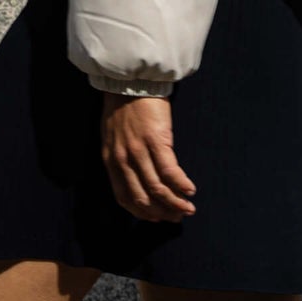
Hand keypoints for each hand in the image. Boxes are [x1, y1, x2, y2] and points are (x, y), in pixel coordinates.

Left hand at [100, 93, 195, 222]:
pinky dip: (181, 184)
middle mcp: (123, 160)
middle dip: (162, 212)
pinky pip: (170, 171)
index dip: (142, 212)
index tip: (157, 218)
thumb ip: (120, 157)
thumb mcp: (112, 137)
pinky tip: (190, 190)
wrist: (130, 80)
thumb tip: (136, 175)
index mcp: (111, 161)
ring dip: (175, 203)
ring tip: (188, 209)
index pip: (124, 197)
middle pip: (143, 198)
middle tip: (177, 217)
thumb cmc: (122, 105)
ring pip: (157, 188)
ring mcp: (139, 151)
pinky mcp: (157, 140)